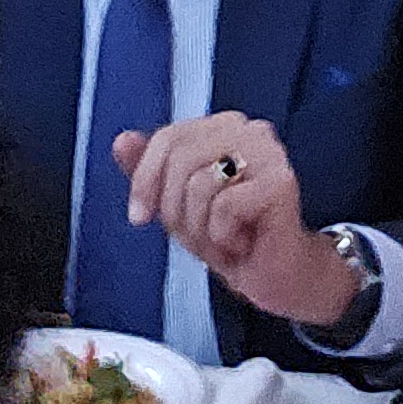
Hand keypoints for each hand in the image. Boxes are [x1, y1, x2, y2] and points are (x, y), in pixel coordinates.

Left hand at [111, 114, 359, 328]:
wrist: (277, 276)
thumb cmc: (232, 236)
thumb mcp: (178, 205)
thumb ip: (152, 171)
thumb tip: (122, 141)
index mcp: (224, 127)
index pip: (168, 137)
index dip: (145, 179)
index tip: (139, 215)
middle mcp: (250, 130)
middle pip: (180, 157)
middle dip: (175, 209)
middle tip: (197, 233)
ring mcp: (269, 153)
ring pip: (199, 183)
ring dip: (200, 228)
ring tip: (222, 238)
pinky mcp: (280, 181)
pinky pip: (224, 207)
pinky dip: (223, 236)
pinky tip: (242, 241)